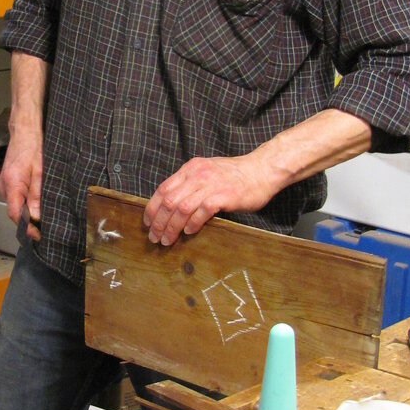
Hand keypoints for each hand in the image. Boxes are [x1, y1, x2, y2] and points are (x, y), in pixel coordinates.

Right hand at [0, 128, 42, 241]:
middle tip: (45, 229)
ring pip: (15, 205)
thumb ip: (37, 196)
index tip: (38, 235)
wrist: (24, 132)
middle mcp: (3, 186)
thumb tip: (36, 217)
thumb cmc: (33, 148)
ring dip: (27, 212)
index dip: (26, 227)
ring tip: (43, 217)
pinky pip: (15, 198)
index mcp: (12, 184)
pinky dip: (24, 203)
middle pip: (15, 212)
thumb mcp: (40, 173)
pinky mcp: (6, 182)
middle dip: (28, 221)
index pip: (15, 214)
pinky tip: (35, 203)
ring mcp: (3, 184)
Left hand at [143, 155, 267, 246]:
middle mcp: (198, 175)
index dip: (152, 208)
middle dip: (159, 222)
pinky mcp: (224, 196)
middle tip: (154, 237)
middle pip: (169, 201)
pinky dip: (192, 224)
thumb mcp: (207, 171)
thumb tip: (172, 205)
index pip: (163, 188)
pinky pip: (202, 211)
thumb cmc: (235, 175)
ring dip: (172, 227)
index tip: (148, 222)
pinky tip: (189, 232)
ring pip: (182, 208)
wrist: (262, 170)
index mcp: (191, 168)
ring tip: (167, 240)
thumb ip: (190, 184)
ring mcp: (211, 185)